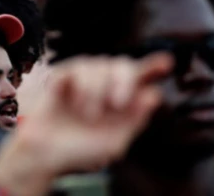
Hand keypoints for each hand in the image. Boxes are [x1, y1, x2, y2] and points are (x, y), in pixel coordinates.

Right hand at [0, 54, 172, 194]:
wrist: (46, 151)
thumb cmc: (81, 151)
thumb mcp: (115, 142)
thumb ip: (135, 119)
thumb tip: (154, 94)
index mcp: (123, 103)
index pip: (143, 79)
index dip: (154, 66)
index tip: (167, 62)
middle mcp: (106, 87)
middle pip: (123, 64)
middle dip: (124, 80)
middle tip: (117, 103)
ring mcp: (85, 80)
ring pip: (101, 64)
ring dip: (97, 90)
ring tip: (88, 115)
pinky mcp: (64, 75)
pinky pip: (79, 67)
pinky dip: (81, 87)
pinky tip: (76, 105)